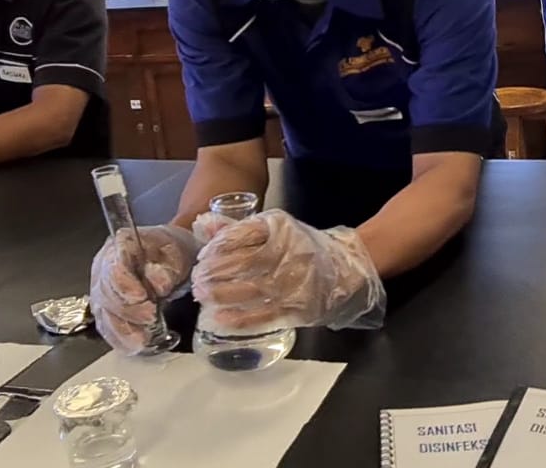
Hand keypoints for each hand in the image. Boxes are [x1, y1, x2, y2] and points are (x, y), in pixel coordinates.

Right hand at [89, 224, 198, 353]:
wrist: (171, 258)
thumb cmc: (171, 252)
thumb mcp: (176, 251)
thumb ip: (166, 266)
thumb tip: (159, 284)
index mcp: (120, 246)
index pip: (114, 267)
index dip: (125, 285)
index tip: (141, 296)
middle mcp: (104, 267)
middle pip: (106, 293)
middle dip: (128, 310)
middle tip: (150, 317)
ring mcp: (102, 290)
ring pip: (104, 314)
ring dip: (124, 329)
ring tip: (144, 338)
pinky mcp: (106, 310)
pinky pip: (107, 328)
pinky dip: (121, 339)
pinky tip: (135, 345)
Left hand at [191, 209, 385, 335]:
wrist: (348, 265)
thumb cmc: (305, 246)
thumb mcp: (276, 228)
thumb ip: (239, 229)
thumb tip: (204, 227)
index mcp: (281, 229)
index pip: (243, 235)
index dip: (218, 247)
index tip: (201, 257)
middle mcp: (288, 253)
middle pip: (244, 263)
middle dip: (215, 273)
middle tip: (197, 279)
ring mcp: (294, 283)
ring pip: (252, 290)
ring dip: (223, 294)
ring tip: (203, 296)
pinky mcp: (299, 308)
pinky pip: (265, 314)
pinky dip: (241, 317)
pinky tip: (221, 318)